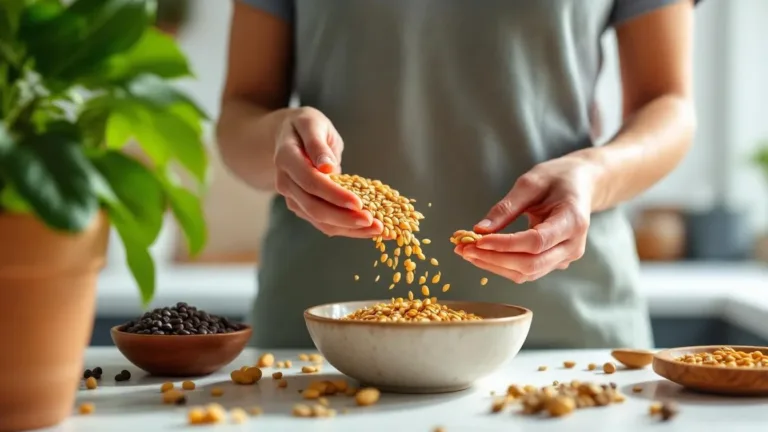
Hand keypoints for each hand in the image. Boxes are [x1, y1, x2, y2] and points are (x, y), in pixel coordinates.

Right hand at [274, 107, 383, 237]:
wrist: (288, 135)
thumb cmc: (305, 125)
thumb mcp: (312, 123)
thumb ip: (317, 143)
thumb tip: (326, 166)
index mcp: (286, 158)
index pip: (311, 182)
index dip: (334, 195)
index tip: (359, 203)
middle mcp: (285, 182)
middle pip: (314, 207)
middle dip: (345, 218)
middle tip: (373, 223)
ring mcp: (292, 197)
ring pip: (319, 220)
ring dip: (348, 228)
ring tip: (377, 229)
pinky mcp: (302, 206)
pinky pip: (323, 222)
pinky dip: (346, 228)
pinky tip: (367, 229)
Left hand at [455, 157, 599, 282]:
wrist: (582, 185)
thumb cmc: (557, 178)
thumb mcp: (531, 182)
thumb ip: (506, 207)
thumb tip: (479, 230)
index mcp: (573, 221)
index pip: (535, 242)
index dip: (504, 245)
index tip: (477, 240)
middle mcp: (573, 246)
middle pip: (530, 265)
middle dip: (494, 259)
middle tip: (463, 249)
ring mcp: (566, 257)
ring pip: (527, 273)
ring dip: (494, 265)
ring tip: (466, 252)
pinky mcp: (555, 262)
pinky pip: (527, 270)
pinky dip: (502, 265)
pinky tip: (482, 254)